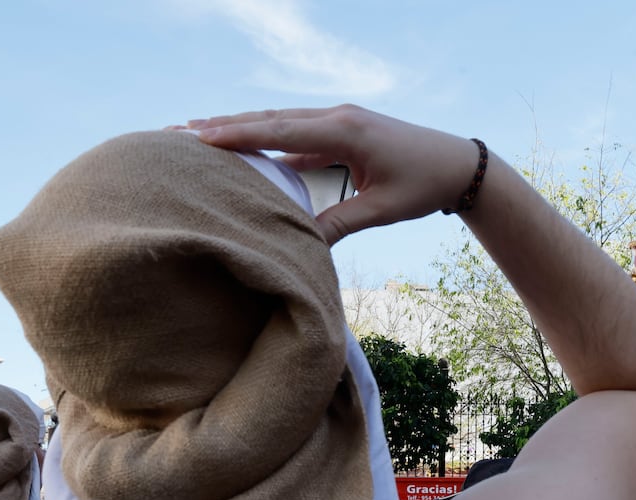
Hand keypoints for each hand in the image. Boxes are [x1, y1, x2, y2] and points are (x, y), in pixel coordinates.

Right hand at [189, 106, 479, 244]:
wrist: (457, 164)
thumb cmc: (423, 185)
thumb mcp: (380, 209)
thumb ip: (339, 223)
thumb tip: (299, 245)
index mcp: (346, 131)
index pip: (281, 130)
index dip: (238, 134)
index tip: (198, 136)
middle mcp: (338, 117)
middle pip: (271, 118)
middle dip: (225, 124)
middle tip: (178, 129)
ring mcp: (339, 120)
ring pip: (280, 122)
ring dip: (242, 127)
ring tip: (198, 132)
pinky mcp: (342, 130)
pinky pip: (296, 132)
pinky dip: (268, 137)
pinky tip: (244, 146)